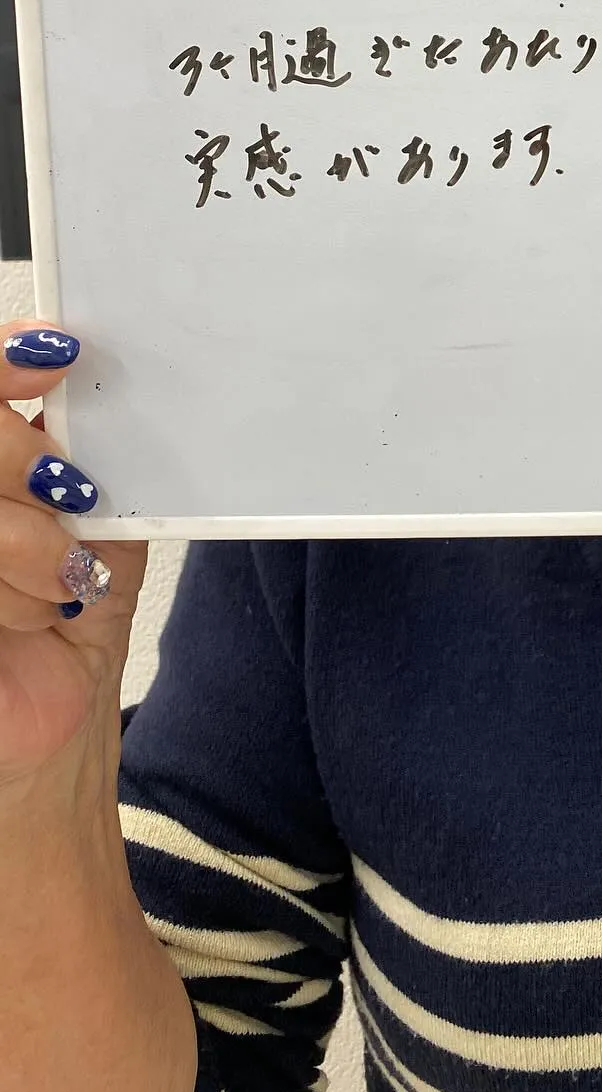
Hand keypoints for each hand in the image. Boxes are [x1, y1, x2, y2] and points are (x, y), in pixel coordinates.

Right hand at [0, 322, 145, 787]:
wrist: (49, 736)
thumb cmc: (66, 620)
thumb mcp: (93, 520)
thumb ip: (84, 453)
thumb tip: (92, 383)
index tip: (54, 355)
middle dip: (25, 461)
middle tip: (71, 498)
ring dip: (34, 548)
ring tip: (65, 583)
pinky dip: (18, 601)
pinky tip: (40, 619)